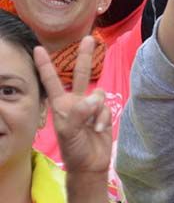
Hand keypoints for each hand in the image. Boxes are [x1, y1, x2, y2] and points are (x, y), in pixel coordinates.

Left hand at [33, 37, 112, 174]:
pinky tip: (99, 129)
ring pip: (98, 94)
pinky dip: (104, 118)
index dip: (45, 65)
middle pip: (80, 75)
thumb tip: (94, 98)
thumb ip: (79, 112)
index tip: (38, 48)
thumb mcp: (69, 132)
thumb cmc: (73, 149)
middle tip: (90, 39)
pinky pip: (106, 107)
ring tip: (93, 126)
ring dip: (97, 109)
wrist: (90, 164)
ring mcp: (90, 107)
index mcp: (60, 105)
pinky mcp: (103, 113)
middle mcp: (75, 102)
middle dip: (84, 57)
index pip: (51, 81)